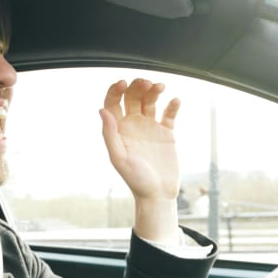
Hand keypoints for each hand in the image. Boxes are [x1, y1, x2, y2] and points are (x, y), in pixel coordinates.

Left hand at [99, 79, 182, 242]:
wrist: (158, 194)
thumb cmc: (136, 180)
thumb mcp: (119, 158)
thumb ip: (110, 134)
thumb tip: (102, 111)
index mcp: (118, 129)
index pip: (113, 102)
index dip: (116, 90)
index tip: (124, 83)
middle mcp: (133, 125)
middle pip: (133, 97)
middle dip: (138, 86)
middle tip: (146, 83)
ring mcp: (150, 127)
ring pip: (151, 101)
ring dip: (154, 91)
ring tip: (160, 87)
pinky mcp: (166, 133)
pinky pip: (169, 114)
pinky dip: (172, 105)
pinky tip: (175, 101)